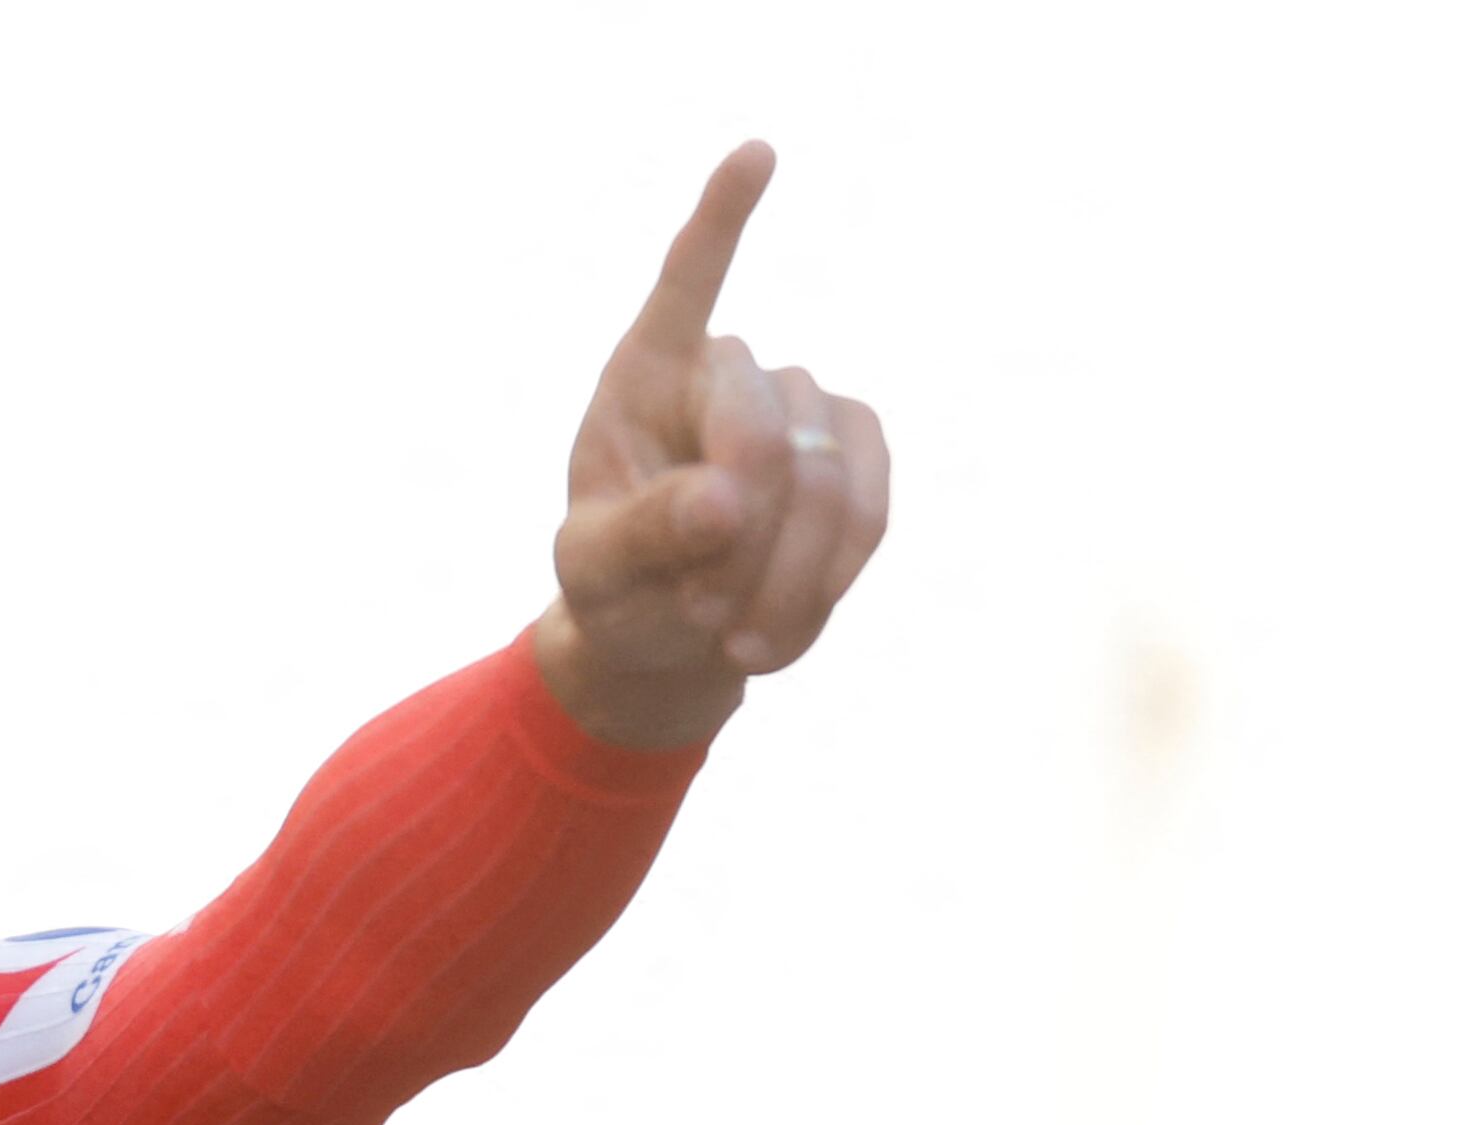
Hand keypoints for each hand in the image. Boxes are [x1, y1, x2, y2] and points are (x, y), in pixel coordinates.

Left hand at [531, 143, 889, 754]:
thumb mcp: (594, 573)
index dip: (721, 222)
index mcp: (645, 376)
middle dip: (735, 538)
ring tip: (726, 634)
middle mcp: (730, 372)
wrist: (672, 633)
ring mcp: (804, 407)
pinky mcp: (859, 454)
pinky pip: (868, 515)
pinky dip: (823, 588)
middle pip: (762, 434)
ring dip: (779, 580)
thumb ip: (641, 532)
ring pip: (823, 485)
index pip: (685, 285)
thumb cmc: (616, 587)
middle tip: (693, 610)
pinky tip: (773, 635)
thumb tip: (726, 497)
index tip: (756, 152)